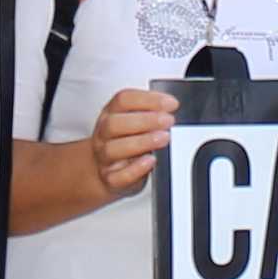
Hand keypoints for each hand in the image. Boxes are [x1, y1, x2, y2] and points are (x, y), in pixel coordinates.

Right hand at [85, 83, 177, 202]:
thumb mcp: (135, 123)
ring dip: (142, 142)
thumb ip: (150, 114)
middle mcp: (104, 135)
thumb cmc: (126, 143)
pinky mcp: (110, 179)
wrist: (108, 173)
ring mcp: (104, 158)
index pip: (123, 100)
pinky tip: (151, 160)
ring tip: (164, 138)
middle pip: (115, 123)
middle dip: (145, 120)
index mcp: (110, 114)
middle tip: (168, 121)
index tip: (170, 103)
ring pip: (114, 149)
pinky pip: (119, 176)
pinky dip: (136, 169)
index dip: (148, 99)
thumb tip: (172, 110)